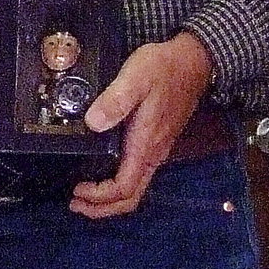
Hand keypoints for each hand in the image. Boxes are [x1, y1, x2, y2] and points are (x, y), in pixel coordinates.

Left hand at [69, 30, 212, 218]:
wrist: (193, 61)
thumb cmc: (164, 68)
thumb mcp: (136, 77)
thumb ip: (115, 100)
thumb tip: (93, 122)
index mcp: (146, 144)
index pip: (124, 187)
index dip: (99, 196)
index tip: (77, 190)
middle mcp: (153, 153)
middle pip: (130, 198)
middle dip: (102, 208)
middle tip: (75, 204)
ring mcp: (156, 148)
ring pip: (134, 188)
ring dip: (108, 199)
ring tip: (83, 193)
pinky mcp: (155, 140)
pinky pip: (136, 174)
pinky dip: (116, 183)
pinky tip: (101, 171)